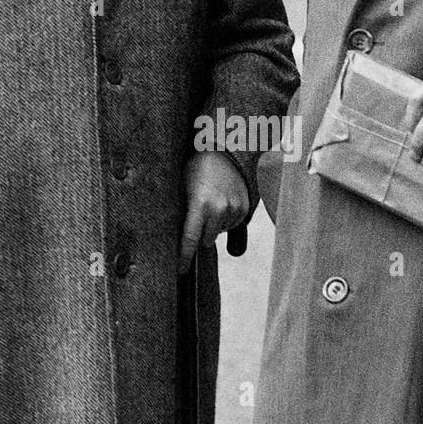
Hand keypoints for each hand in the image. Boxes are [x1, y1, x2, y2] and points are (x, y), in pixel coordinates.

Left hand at [179, 153, 248, 273]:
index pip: (190, 239)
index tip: (180, 271)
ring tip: (210, 202)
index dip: (185, 257)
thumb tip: (178, 240)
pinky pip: (232, 225)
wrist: (223, 152)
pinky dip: (225, 219)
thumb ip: (182, 214)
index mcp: (200, 204)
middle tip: (196, 217)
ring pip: (219, 233)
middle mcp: (219, 209)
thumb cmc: (195, 170)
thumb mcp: (182, 188)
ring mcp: (234, 209)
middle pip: (206, 240)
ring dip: (213, 225)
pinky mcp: (244, 208)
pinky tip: (221, 202)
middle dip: (199, 235)